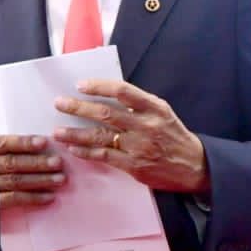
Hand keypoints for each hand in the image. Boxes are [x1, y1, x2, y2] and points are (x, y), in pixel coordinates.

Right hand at [0, 135, 66, 246]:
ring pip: (14, 181)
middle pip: (10, 162)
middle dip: (37, 162)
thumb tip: (40, 148)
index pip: (1, 143)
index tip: (44, 143)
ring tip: (58, 179)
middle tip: (57, 163)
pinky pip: (12, 199)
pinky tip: (47, 196)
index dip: (24, 143)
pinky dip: (32, 197)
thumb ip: (3, 155)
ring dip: (39, 180)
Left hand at [53, 79, 209, 195]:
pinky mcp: (134, 166)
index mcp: (154, 107)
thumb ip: (138, 103)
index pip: (122, 91)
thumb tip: (106, 92)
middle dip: (78, 107)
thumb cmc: (173, 134)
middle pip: (105, 114)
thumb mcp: (162, 112)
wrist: (193, 166)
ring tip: (57, 131)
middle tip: (59, 103)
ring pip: (100, 137)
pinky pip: (105, 156)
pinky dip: (86, 152)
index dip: (99, 86)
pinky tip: (73, 148)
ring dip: (75, 133)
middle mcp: (146, 125)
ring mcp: (139, 147)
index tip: (80, 85)